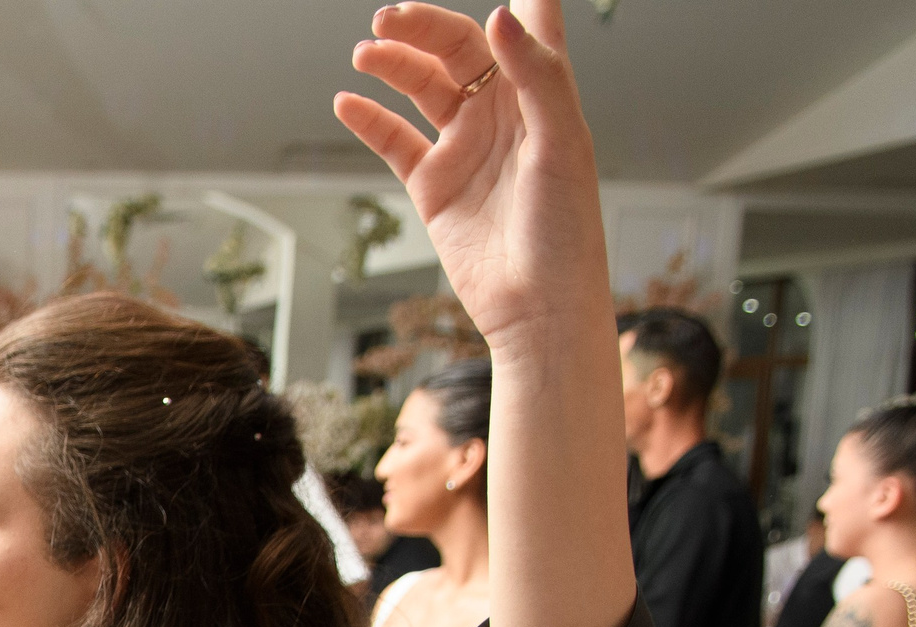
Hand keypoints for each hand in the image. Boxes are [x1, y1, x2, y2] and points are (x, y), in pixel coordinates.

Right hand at [335, 2, 604, 358]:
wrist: (538, 306)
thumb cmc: (567, 231)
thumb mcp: (563, 141)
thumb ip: (537, 74)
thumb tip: (500, 15)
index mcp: (540, 95)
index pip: (527, 27)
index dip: (518, 2)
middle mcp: (501, 114)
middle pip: (457, 50)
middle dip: (422, 28)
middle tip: (389, 18)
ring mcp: (464, 147)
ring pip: (422, 88)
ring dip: (393, 66)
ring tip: (366, 53)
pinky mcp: (434, 186)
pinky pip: (394, 141)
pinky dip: (370, 120)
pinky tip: (348, 103)